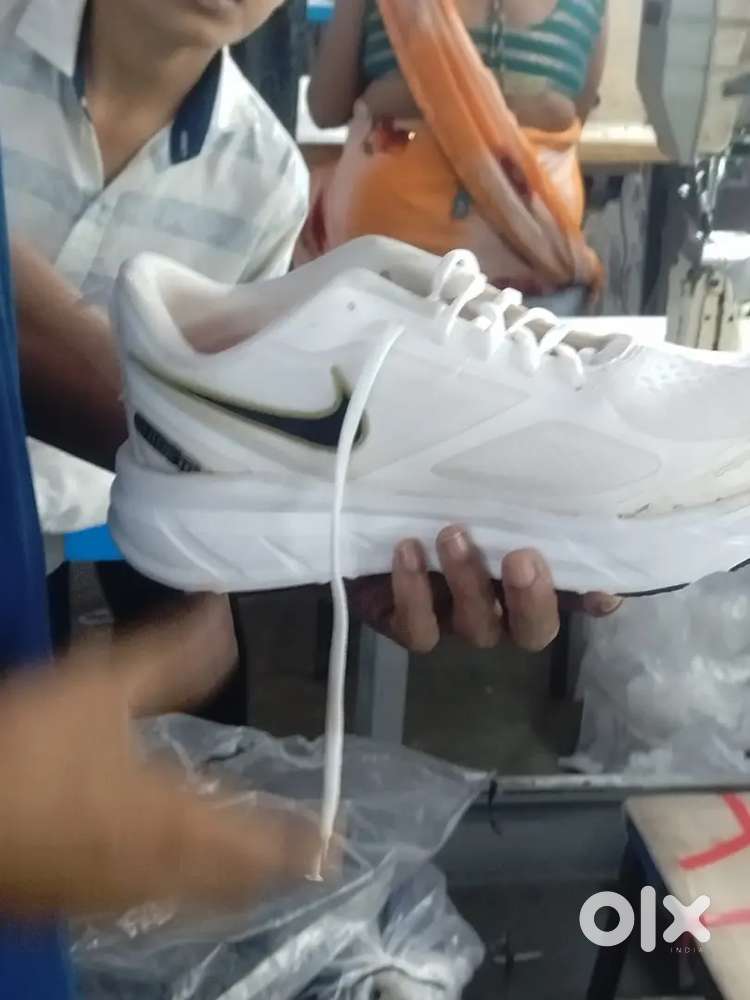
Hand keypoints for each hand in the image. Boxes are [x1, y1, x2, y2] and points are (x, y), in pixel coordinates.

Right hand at [0, 597, 318, 917]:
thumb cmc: (28, 747)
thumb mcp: (99, 683)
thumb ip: (172, 656)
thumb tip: (222, 613)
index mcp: (174, 820)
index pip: (260, 844)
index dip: (303, 844)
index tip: (335, 840)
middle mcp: (154, 869)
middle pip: (233, 887)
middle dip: (275, 871)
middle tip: (306, 854)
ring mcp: (111, 896)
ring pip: (193, 900)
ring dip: (233, 883)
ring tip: (254, 861)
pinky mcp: (72, 902)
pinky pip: (149, 903)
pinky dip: (183, 887)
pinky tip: (170, 865)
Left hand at [349, 527, 621, 653]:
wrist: (364, 514)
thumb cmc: (438, 501)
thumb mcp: (481, 497)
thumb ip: (523, 504)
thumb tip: (574, 507)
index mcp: (523, 584)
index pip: (569, 599)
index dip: (586, 601)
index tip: (604, 592)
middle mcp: (498, 612)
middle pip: (530, 631)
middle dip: (530, 598)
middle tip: (522, 558)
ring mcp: (454, 623)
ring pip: (476, 627)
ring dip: (468, 581)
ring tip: (452, 534)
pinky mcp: (408, 626)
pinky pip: (419, 629)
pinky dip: (414, 591)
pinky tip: (408, 550)